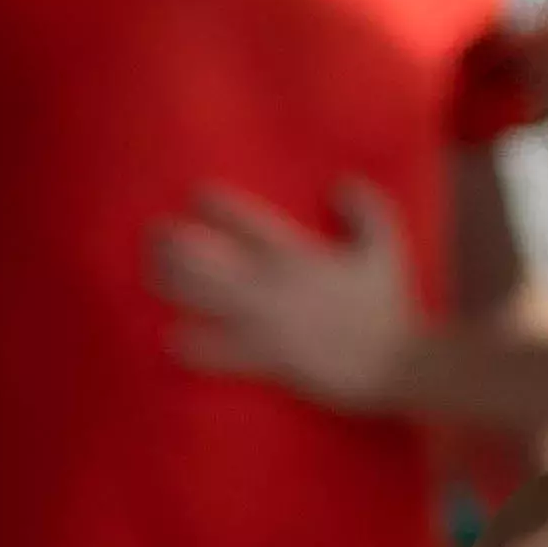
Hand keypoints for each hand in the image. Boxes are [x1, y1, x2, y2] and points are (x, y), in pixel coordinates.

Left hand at [157, 179, 419, 410]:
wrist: (394, 363)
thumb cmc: (389, 305)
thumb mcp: (386, 248)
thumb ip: (366, 209)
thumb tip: (341, 183)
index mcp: (299, 257)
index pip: (251, 223)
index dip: (220, 207)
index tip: (198, 195)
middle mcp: (274, 287)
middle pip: (212, 261)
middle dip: (179, 246)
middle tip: (156, 235)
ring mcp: (268, 324)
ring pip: (209, 301)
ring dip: (177, 286)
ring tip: (154, 273)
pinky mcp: (270, 359)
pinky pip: (224, 352)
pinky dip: (197, 346)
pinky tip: (172, 339)